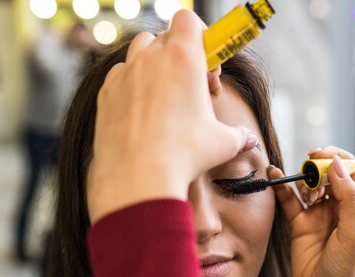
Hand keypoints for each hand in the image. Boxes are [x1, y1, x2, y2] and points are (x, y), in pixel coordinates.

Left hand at [87, 10, 256, 222]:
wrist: (137, 178)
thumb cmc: (184, 155)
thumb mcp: (222, 144)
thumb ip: (238, 135)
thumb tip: (249, 139)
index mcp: (183, 57)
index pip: (189, 20)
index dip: (202, 37)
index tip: (209, 68)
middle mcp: (150, 58)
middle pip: (165, 36)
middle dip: (180, 56)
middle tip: (192, 88)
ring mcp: (124, 74)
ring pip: (139, 52)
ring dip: (154, 66)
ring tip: (166, 98)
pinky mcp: (105, 94)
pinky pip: (120, 77)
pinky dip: (132, 86)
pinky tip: (143, 114)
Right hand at [270, 146, 354, 276]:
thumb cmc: (347, 270)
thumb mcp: (354, 232)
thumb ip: (349, 197)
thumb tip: (337, 164)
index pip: (350, 169)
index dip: (337, 158)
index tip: (320, 155)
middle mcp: (339, 207)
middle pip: (327, 173)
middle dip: (317, 167)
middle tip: (308, 169)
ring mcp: (318, 215)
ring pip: (308, 184)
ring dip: (302, 179)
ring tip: (303, 192)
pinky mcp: (300, 225)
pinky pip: (290, 200)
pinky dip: (282, 187)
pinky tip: (274, 175)